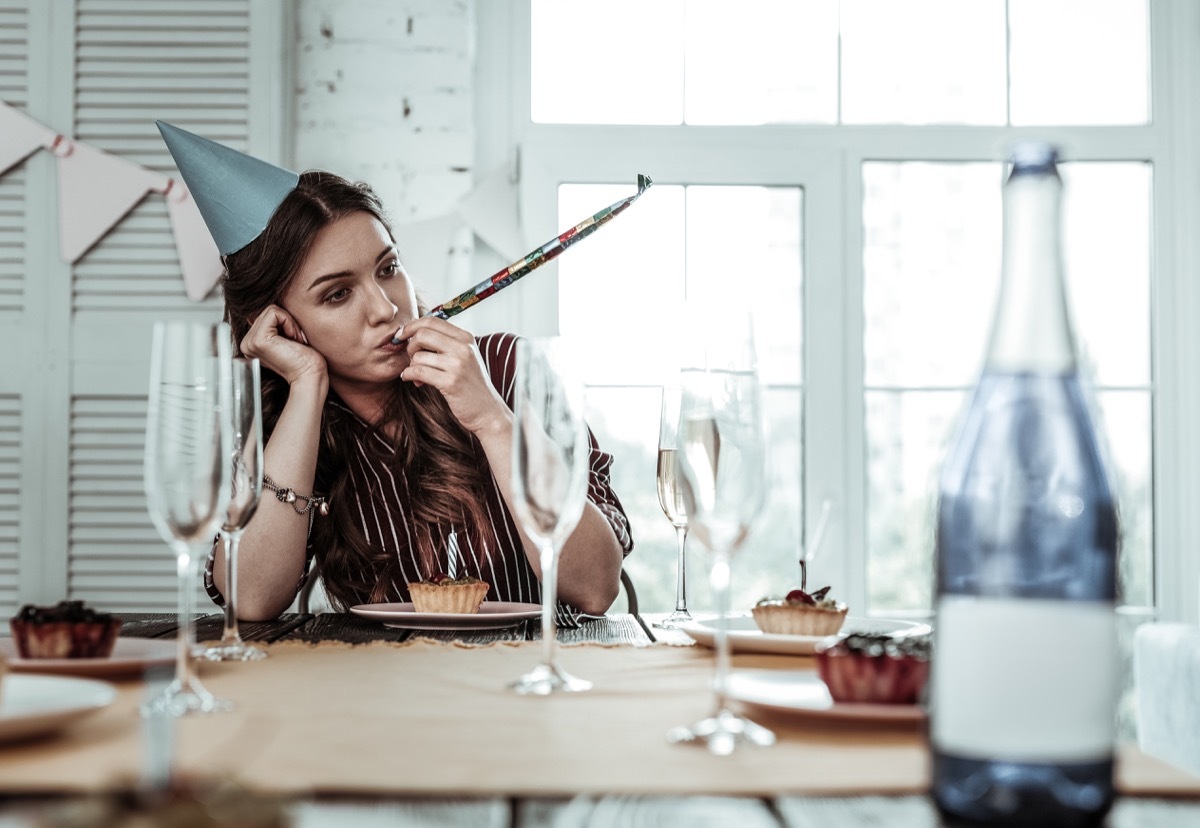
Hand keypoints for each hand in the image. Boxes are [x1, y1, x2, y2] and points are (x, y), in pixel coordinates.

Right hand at [239, 304, 327, 387]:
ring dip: (290, 323)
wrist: (310, 375)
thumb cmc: (306, 359)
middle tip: (297, 341)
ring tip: (295, 341)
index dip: (285, 323)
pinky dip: (289, 322)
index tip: (295, 340)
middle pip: (268, 311)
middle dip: (288, 322)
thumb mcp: (287, 336)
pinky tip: (293, 340)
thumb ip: (276, 324)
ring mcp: (250, 342)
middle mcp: (247, 343)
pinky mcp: (258, 340)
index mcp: (252, 343)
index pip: (266, 315)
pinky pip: (274, 313)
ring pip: (271, 310)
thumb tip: (275, 308)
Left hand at [398, 318, 509, 434]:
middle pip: (422, 334)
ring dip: (411, 366)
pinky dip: (409, 375)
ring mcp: (458, 365)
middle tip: (412, 358)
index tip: (402, 335)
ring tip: (417, 375)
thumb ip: (446, 343)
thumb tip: (414, 332)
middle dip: (410, 346)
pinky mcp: (451, 382)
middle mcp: (463, 348)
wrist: (487, 410)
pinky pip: (418, 371)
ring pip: (418, 356)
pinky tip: (412, 379)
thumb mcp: (465, 357)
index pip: (432, 321)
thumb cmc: (471, 384)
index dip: (411, 326)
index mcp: (466, 338)